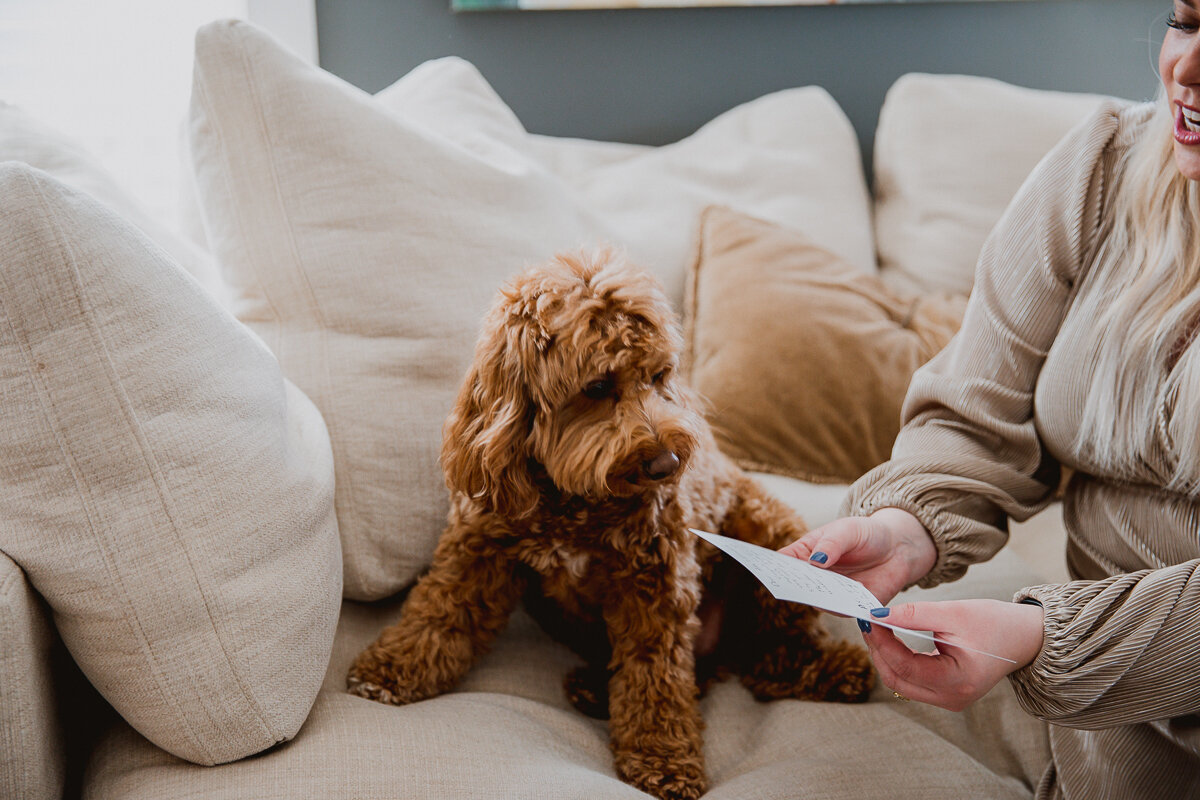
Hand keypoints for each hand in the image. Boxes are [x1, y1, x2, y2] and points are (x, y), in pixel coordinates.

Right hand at [779, 508, 937, 604]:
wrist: (898, 548)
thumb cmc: (866, 534)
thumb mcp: (847, 530)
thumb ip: (831, 543)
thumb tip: (816, 561)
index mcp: (805, 554)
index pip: (781, 562)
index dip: (769, 565)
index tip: (760, 566)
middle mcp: (814, 577)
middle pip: (795, 584)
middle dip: (791, 584)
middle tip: (788, 581)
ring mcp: (831, 593)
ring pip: (816, 600)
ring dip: (816, 596)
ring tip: (816, 589)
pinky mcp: (850, 606)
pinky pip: (841, 609)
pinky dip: (841, 605)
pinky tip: (843, 598)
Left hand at [863, 599, 1043, 710]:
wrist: (1025, 638)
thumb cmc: (995, 623)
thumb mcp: (953, 612)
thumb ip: (914, 614)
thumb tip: (878, 615)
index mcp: (957, 681)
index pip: (904, 664)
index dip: (881, 641)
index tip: (868, 617)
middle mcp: (952, 698)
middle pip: (897, 679)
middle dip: (878, 650)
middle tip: (867, 623)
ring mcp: (950, 700)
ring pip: (901, 682)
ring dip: (885, 656)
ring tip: (876, 628)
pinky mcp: (947, 694)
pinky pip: (913, 681)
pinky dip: (899, 660)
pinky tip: (891, 639)